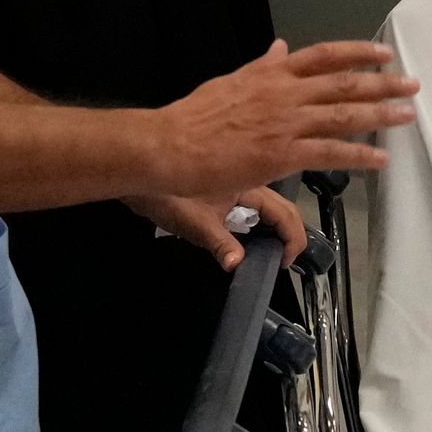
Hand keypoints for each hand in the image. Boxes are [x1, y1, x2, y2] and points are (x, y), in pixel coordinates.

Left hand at [133, 185, 304, 270]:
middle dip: (288, 233)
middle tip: (280, 258)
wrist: (139, 167)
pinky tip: (244, 231)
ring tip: (267, 247)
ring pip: (267, 202)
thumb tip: (237, 264)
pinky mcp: (220, 182)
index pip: (284, 213)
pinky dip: (256, 217)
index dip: (292, 239)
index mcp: (248, 187)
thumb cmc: (164, 194)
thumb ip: (220, 244)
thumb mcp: (195, 224)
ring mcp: (234, 179)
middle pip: (282, 206)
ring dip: (273, 224)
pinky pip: (250, 199)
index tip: (284, 261)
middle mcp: (247, 179)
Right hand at [149, 40, 415, 194]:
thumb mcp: (231, 80)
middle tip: (412, 84)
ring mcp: (286, 123)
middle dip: (382, 83)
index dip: (358, 52)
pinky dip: (359, 154)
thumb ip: (261, 66)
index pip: (324, 55)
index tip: (383, 53)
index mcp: (272, 74)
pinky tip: (380, 158)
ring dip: (380, 114)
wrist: (171, 144)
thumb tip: (278, 47)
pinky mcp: (282, 154)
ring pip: (344, 115)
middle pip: (344, 83)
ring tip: (407, 115)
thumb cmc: (195, 116)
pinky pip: (330, 153)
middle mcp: (284, 93)